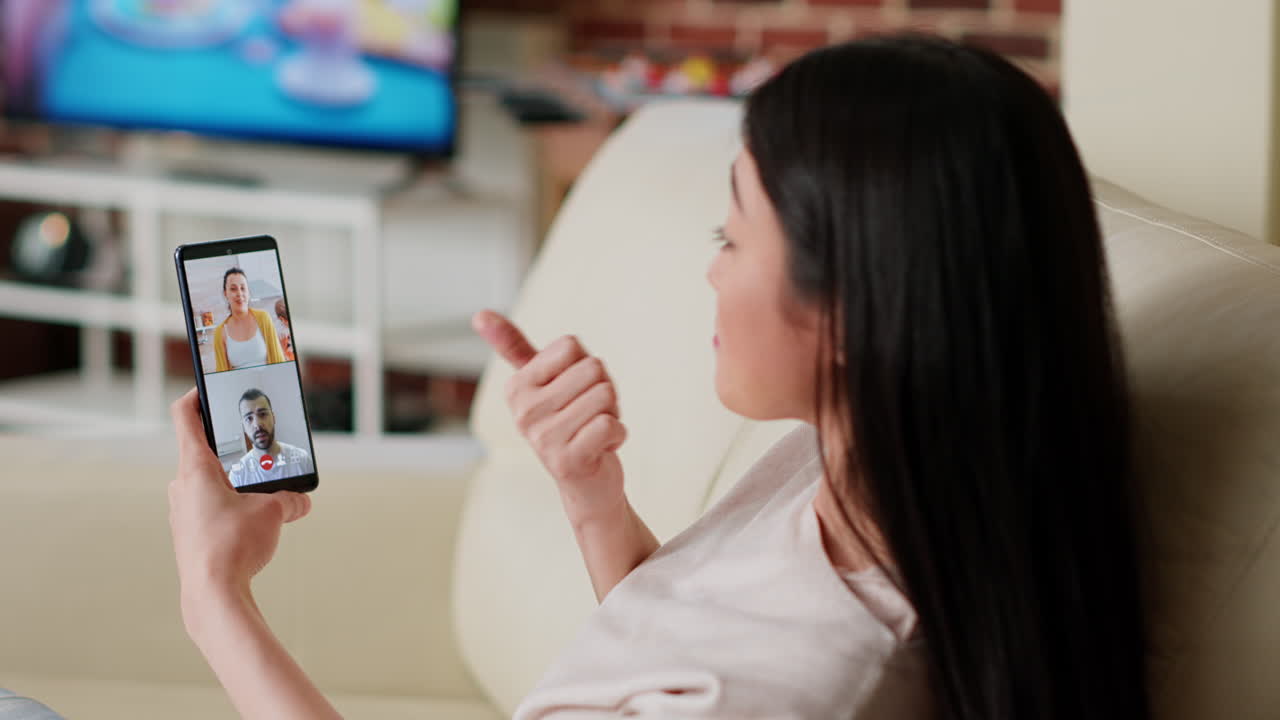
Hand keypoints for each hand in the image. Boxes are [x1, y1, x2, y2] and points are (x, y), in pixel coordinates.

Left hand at [168, 389, 310, 604]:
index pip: (185, 417)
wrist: (212, 594)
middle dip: (232, 447)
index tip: (209, 388)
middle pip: (202, 451)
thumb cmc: (232, 545)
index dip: (196, 396)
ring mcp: (182, 512)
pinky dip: (230, 506)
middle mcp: (182, 486)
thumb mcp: (273, 513)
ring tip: (263, 489)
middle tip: (257, 446)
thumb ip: (289, 500)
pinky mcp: (189, 534)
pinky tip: (254, 521)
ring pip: (207, 483)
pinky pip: (209, 508)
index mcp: (196, 467)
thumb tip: (301, 502)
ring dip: (233, 481)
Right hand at [472, 310, 628, 524]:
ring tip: (594, 431)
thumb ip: (516, 348)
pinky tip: (602, 448)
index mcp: (517, 387)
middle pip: (593, 367)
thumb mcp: (544, 383)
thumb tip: (480, 314)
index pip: (571, 345)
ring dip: (612, 413)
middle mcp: (523, 412)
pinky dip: (619, 435)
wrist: (587, 485)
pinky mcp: (567, 461)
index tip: (576, 391)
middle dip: (604, 390)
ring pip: (605, 394)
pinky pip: (610, 424)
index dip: (585, 364)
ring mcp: (543, 439)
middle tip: (589, 415)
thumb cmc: (570, 425)